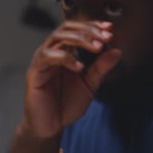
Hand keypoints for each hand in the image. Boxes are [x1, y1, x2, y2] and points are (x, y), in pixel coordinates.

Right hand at [19, 21, 121, 137]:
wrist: (51, 126)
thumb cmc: (67, 103)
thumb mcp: (90, 84)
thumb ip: (101, 68)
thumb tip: (117, 50)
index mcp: (64, 50)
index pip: (77, 29)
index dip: (93, 25)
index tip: (110, 28)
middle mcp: (52, 51)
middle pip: (67, 28)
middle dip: (89, 30)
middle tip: (106, 37)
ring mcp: (42, 60)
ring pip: (58, 37)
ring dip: (79, 39)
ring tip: (97, 48)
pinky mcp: (35, 72)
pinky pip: (47, 57)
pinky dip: (65, 58)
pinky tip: (79, 67)